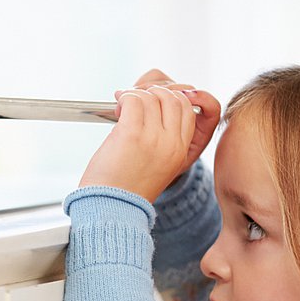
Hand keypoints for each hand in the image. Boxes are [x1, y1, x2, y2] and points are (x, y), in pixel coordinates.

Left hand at [78, 71, 221, 202]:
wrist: (110, 210)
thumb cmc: (125, 188)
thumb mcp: (157, 165)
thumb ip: (161, 138)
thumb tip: (150, 101)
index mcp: (181, 152)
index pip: (189, 110)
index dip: (173, 97)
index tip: (155, 98)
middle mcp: (172, 144)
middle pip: (175, 98)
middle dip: (155, 91)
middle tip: (137, 98)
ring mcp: (154, 139)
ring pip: (153, 96)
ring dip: (135, 94)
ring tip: (123, 104)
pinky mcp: (132, 134)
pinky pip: (134, 99)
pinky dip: (124, 97)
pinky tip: (117, 106)